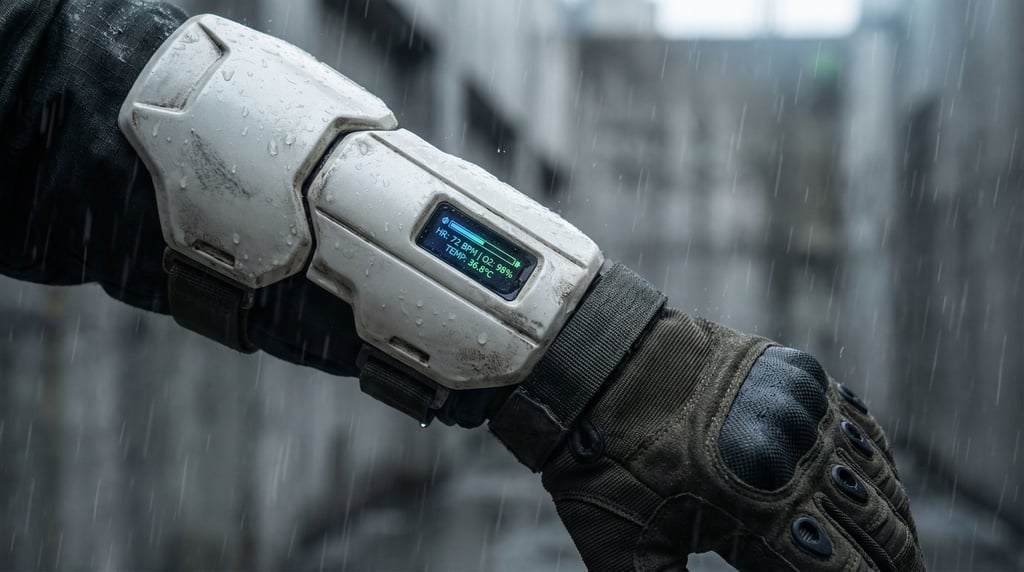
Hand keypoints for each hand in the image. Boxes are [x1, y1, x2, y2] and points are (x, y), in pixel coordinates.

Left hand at [540, 308, 923, 570]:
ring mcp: (799, 408)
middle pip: (876, 528)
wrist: (590, 364)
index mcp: (755, 510)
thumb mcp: (627, 553)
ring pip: (875, 474)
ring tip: (898, 544)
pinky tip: (875, 479)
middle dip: (894, 561)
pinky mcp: (795, 371)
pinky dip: (873, 457)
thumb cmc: (599, 463)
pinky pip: (857, 421)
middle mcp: (791, 456)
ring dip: (892, 515)